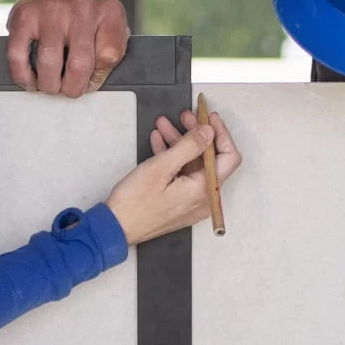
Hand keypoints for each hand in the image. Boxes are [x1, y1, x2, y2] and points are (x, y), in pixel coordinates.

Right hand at [7, 0, 129, 95]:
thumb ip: (110, 55)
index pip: (109, 56)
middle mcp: (81, 8)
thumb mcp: (111, 30)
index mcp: (108, 12)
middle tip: (69, 89)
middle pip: (79, 65)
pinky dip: (23, 76)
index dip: (97, 77)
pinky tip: (30, 80)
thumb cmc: (86, 19)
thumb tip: (90, 83)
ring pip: (49, 64)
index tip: (90, 79)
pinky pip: (18, 56)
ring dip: (49, 85)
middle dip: (72, 88)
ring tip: (51, 84)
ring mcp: (50, 10)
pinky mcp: (23, 16)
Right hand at [104, 110, 240, 244]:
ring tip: (164, 124)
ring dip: (180, 142)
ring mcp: (191, 201)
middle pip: (210, 159)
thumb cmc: (135, 201)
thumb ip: (189, 146)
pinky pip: (182, 175)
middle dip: (197, 135)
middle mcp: (204, 198)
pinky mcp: (178, 201)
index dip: (221, 134)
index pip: (229, 157)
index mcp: (205, 191)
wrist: (115, 228)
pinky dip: (173, 157)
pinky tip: (159, 141)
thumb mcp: (161, 167)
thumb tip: (209, 131)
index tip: (208, 117)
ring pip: (193, 164)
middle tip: (185, 116)